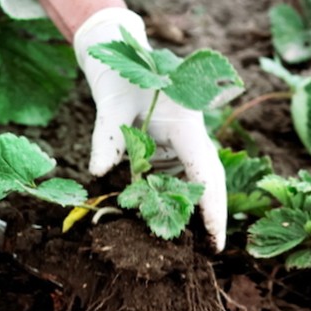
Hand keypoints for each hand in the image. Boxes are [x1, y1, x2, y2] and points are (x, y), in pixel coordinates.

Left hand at [73, 8, 227, 251]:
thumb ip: (106, 139)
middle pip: (209, 178)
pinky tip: (166, 220)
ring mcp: (183, 142)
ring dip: (194, 209)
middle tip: (214, 250)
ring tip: (194, 244)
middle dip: (213, 213)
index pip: (205, 169)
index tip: (213, 235)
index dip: (211, 204)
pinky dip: (174, 198)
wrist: (120, 60)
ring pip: (196, 180)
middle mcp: (191, 136)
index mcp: (185, 124)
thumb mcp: (110, 107)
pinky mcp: (171, 148)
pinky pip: (177, 176)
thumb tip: (96, 173)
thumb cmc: (120, 80)